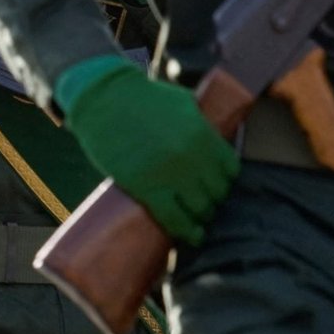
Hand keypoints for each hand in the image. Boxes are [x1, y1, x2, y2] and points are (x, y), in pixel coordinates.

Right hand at [57, 57, 238, 244]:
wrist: (103, 100)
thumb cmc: (141, 97)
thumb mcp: (182, 101)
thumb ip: (200, 118)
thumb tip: (212, 126)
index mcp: (204, 134)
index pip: (230, 169)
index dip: (227, 179)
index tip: (219, 184)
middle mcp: (192, 157)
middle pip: (217, 192)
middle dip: (214, 199)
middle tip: (205, 203)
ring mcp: (170, 175)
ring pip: (199, 208)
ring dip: (201, 217)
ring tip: (197, 220)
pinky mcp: (146, 189)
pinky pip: (173, 218)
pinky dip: (185, 231)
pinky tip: (191, 236)